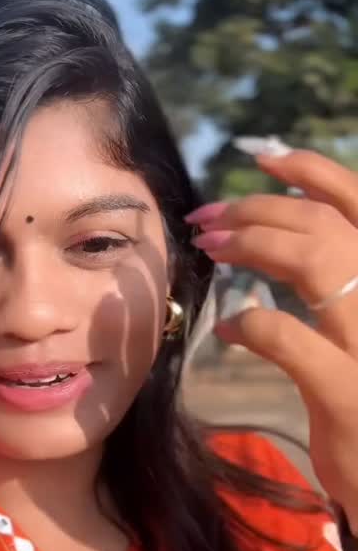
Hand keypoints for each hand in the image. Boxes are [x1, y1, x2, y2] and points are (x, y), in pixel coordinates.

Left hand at [186, 150, 357, 526]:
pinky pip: (285, 336)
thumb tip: (284, 234)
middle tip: (207, 218)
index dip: (311, 171)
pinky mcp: (348, 390)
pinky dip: (247, 325)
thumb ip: (340, 281)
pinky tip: (226, 330)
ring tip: (209, 248)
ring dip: (250, 244)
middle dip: (257, 209)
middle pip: (323, 224)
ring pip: (312, 260)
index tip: (262, 160)